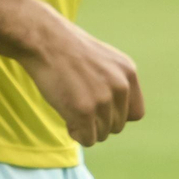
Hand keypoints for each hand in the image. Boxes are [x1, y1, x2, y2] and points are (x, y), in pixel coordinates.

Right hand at [21, 14, 143, 146]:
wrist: (43, 39)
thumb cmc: (66, 49)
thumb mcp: (103, 60)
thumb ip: (114, 83)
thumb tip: (113, 113)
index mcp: (128, 73)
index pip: (135, 114)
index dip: (116, 115)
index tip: (98, 108)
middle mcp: (120, 87)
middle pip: (117, 126)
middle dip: (97, 122)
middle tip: (77, 106)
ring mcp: (103, 100)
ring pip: (102, 134)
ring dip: (85, 128)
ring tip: (69, 108)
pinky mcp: (84, 111)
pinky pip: (87, 139)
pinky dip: (76, 134)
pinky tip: (65, 118)